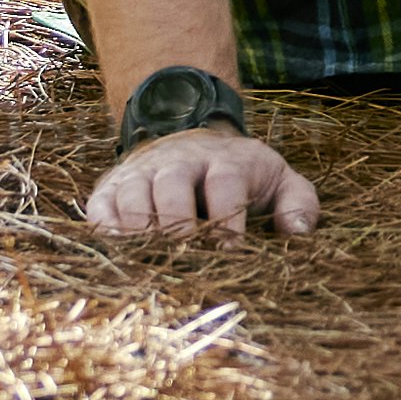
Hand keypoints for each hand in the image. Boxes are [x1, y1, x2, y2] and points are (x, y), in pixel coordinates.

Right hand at [85, 116, 321, 239]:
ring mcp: (142, 172)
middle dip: (177, 220)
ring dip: (139, 226)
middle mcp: (179, 161)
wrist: (192, 141)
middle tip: (183, 255)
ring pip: (133, 192)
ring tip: (147, 258)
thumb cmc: (241, 176)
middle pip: (172, 182)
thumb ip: (299, 202)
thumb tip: (298, 233)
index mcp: (225, 160)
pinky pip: (101, 206)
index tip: (230, 250)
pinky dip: (105, 228)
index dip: (227, 216)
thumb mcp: (278, 179)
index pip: (225, 182)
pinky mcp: (113, 187)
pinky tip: (116, 251)